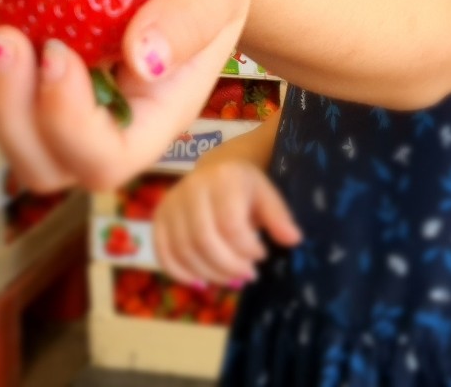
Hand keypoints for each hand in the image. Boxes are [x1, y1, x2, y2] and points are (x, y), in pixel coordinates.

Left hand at [0, 0, 253, 192]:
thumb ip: (192, 15)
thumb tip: (141, 62)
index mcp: (157, 115)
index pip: (104, 158)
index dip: (69, 124)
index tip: (59, 52)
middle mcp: (105, 120)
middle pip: (39, 161)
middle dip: (7, 107)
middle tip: (4, 36)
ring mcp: (62, 98)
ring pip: (0, 124)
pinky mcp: (32, 67)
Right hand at [155, 158, 301, 287]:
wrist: (215, 170)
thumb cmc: (245, 186)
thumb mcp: (267, 194)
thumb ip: (279, 217)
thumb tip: (293, 240)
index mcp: (222, 179)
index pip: (230, 224)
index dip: (247, 249)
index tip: (261, 255)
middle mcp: (191, 189)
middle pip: (204, 240)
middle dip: (229, 266)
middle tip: (248, 276)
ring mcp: (171, 204)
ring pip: (185, 251)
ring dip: (210, 273)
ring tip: (231, 279)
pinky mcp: (158, 218)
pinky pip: (164, 254)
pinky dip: (181, 274)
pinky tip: (202, 281)